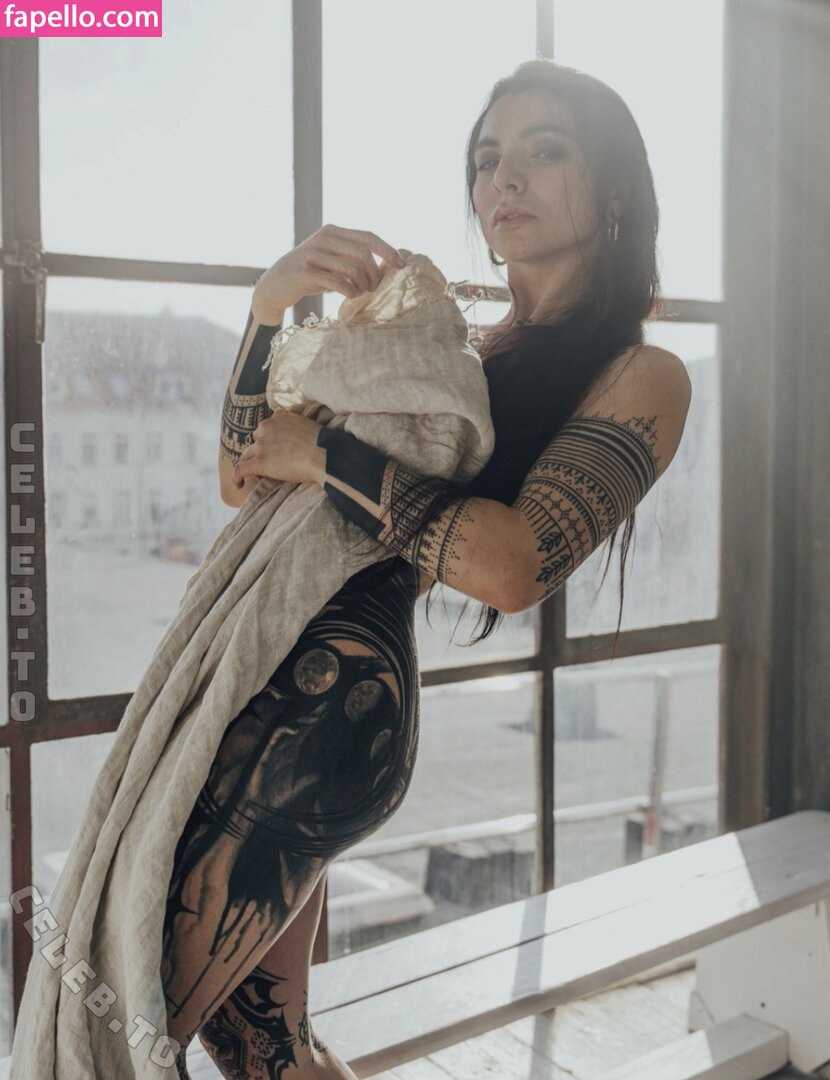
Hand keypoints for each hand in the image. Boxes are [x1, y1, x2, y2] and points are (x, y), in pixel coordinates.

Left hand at [231, 410, 326, 488]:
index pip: (267, 427)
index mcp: (279, 417)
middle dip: (260, 450)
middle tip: (271, 463)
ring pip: (247, 454)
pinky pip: (240, 469)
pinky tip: (238, 484)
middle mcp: (266, 427)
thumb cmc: (324, 444)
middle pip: (256, 440)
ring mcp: (261, 445)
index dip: (269, 439)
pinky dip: (236, 477)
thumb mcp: (310, 426)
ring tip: (256, 475)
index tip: (275, 449)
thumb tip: (304, 441)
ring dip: (250, 463)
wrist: (324, 454)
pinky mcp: (259, 461)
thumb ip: (300, 429)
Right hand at [252, 223, 406, 323]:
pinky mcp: (306, 273)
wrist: (275, 285)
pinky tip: (351, 296)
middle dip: (374, 274)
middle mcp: (323, 239)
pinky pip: (338, 282)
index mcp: (332, 231)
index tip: (401, 265)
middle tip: (372, 288)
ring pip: (352, 269)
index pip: (368, 237)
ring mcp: (313, 255)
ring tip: (360, 293)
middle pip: (363, 255)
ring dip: (363, 285)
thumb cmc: (311, 274)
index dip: (387, 250)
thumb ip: (352, 256)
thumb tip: (387, 262)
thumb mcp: (331, 259)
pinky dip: (350, 291)